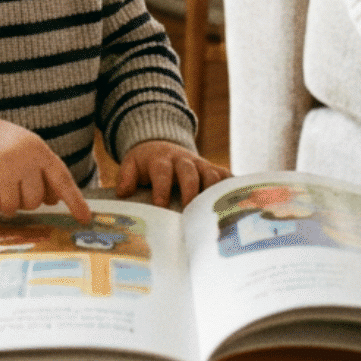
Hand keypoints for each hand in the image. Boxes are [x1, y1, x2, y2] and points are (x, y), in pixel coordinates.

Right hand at [0, 113, 91, 221]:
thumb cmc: (5, 147)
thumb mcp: (29, 152)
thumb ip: (44, 174)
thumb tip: (54, 201)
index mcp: (39, 151)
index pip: (61, 180)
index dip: (75, 201)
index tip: (85, 219)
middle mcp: (22, 159)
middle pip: (33, 202)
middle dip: (21, 199)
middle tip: (10, 181)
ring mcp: (0, 169)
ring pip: (10, 209)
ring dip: (2, 201)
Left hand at [114, 140, 228, 207]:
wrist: (162, 146)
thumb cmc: (146, 163)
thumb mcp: (131, 164)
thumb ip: (126, 176)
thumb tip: (123, 192)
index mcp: (161, 160)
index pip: (162, 172)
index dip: (162, 188)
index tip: (161, 205)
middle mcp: (183, 161)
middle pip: (189, 172)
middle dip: (190, 191)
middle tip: (188, 212)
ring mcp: (200, 165)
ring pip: (211, 175)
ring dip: (212, 192)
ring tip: (211, 213)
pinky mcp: (213, 170)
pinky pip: (226, 177)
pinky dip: (232, 188)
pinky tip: (237, 204)